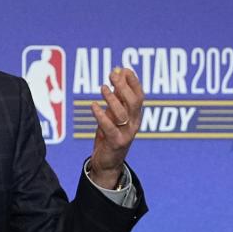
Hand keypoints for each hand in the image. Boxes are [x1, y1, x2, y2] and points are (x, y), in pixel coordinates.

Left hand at [89, 67, 143, 188]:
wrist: (107, 162)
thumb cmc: (110, 134)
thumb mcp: (114, 113)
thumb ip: (117, 95)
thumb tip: (118, 72)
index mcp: (136, 115)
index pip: (139, 95)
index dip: (133, 82)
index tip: (124, 69)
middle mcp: (134, 123)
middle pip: (133, 102)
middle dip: (124, 86)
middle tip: (112, 74)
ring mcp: (126, 134)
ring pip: (122, 113)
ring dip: (112, 98)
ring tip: (102, 87)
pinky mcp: (116, 143)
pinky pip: (109, 127)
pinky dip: (101, 116)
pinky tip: (93, 105)